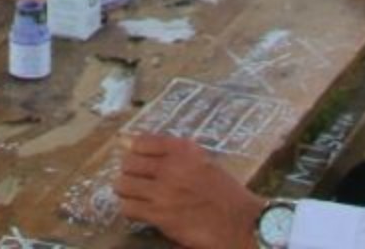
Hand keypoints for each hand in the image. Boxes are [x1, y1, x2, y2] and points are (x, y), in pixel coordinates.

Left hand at [114, 137, 263, 248]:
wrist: (242, 223)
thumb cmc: (226, 194)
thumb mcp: (205, 162)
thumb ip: (177, 154)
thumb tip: (136, 144)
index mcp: (184, 149)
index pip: (142, 141)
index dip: (136, 152)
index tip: (138, 160)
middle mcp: (171, 166)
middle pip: (128, 162)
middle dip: (130, 173)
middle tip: (137, 182)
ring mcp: (163, 191)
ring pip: (123, 185)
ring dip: (127, 192)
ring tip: (136, 197)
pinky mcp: (159, 215)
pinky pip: (128, 208)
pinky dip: (130, 210)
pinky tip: (141, 212)